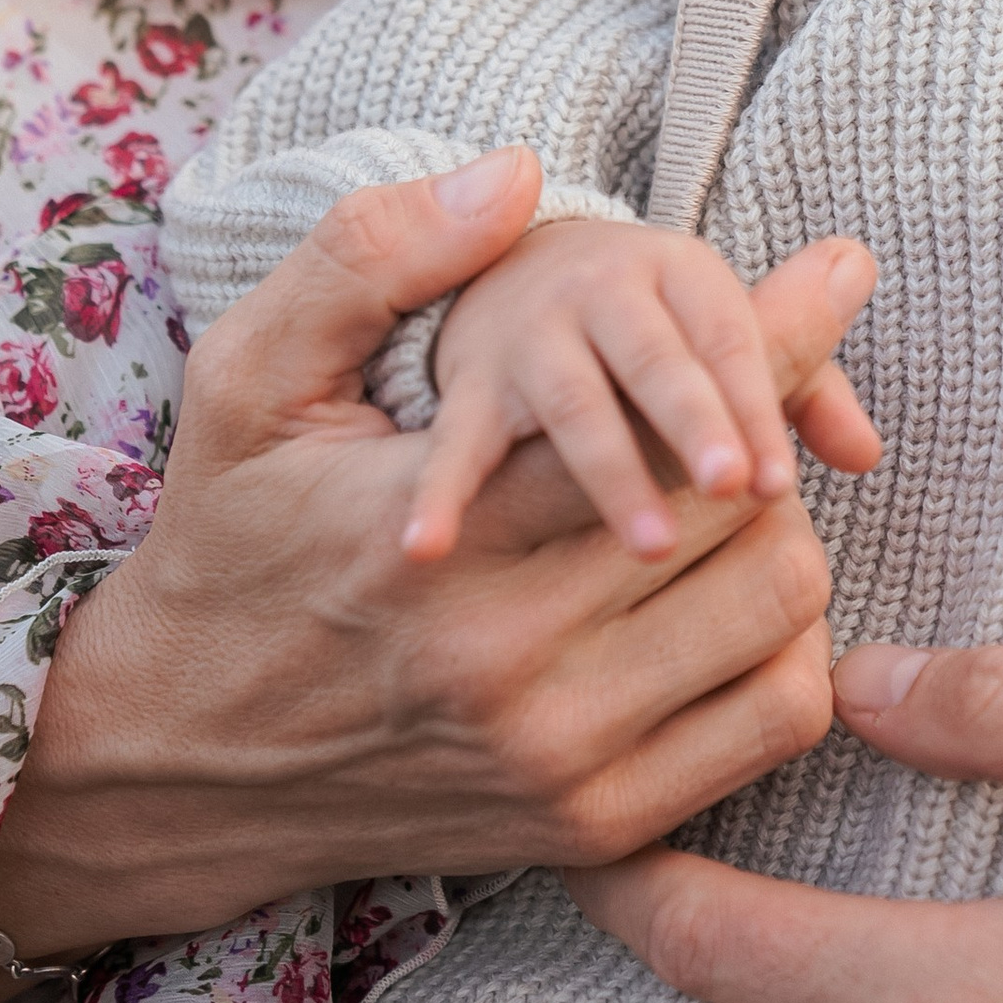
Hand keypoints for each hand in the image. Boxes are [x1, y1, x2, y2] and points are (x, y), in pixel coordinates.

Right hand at [0, 162, 870, 956]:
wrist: (174, 756)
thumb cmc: (228, 541)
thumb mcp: (249, 376)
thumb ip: (370, 258)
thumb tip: (512, 173)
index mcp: (436, 543)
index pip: (667, 417)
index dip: (771, 333)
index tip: (828, 276)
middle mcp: (506, 666)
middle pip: (748, 512)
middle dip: (771, 426)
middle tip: (751, 391)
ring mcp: (557, 762)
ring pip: (781, 614)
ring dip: (783, 532)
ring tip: (734, 489)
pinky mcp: (590, 829)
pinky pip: (771, 725)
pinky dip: (786, 646)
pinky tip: (726, 595)